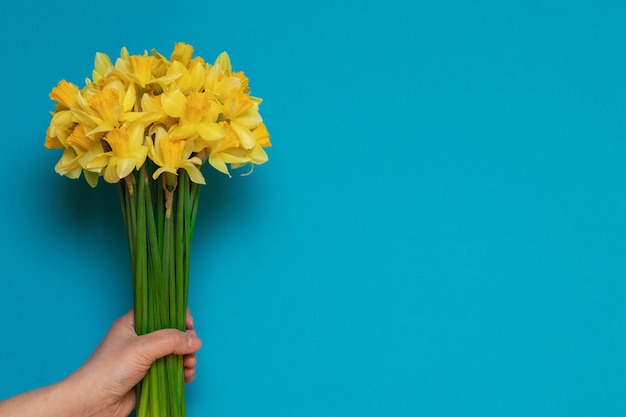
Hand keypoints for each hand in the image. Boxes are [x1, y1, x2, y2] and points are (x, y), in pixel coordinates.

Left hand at [68, 310, 201, 416]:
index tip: (190, 325)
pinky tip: (186, 376)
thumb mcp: (141, 348)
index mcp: (134, 324)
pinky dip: (182, 373)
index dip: (178, 316)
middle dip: (186, 342)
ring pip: (175, 354)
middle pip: (172, 334)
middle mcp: (140, 340)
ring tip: (189, 365)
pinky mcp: (149, 378)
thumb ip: (171, 340)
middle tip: (191, 350)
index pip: (162, 311)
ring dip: (187, 358)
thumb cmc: (107, 370)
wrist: (92, 404)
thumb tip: (195, 340)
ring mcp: (145, 360)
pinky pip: (172, 371)